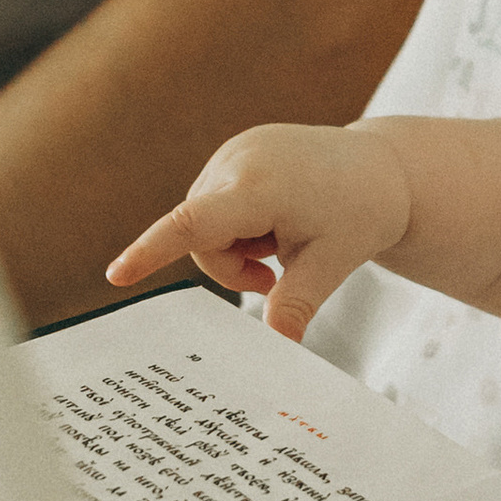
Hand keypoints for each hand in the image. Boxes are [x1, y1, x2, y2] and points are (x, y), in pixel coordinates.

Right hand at [106, 120, 412, 334]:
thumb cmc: (363, 209)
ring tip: (282, 238)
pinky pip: (213, 208)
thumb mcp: (335, 261)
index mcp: (261, 185)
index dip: (154, 250)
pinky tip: (276, 220)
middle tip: (275, 274)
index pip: (195, 222)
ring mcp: (231, 153)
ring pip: (203, 227)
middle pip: (200, 239)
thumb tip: (278, 347)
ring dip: (237, 247)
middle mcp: (236, 159)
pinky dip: (239, 227)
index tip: (117, 275)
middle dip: (232, 267)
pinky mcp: (231, 155)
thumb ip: (298, 302)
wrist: (382, 167)